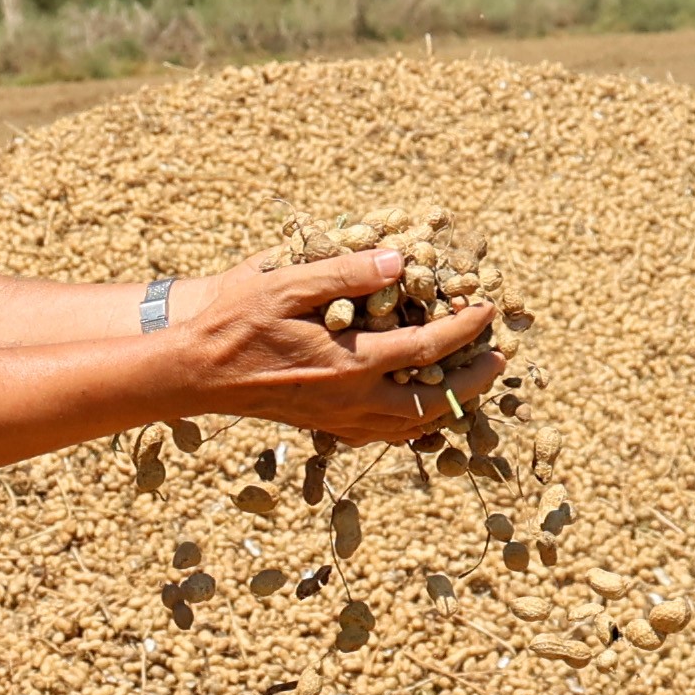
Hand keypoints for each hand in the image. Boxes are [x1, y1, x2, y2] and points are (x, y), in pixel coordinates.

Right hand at [171, 247, 504, 444]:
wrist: (195, 374)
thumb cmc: (235, 323)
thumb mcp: (284, 284)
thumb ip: (344, 273)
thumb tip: (399, 259)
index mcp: (349, 364)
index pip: (428, 348)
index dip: (465, 329)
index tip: (488, 310)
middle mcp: (352, 401)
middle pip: (434, 402)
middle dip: (473, 381)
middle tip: (500, 360)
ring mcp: (340, 421)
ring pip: (413, 426)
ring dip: (449, 405)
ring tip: (470, 384)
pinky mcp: (328, 428)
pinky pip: (385, 435)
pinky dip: (414, 423)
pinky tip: (422, 408)